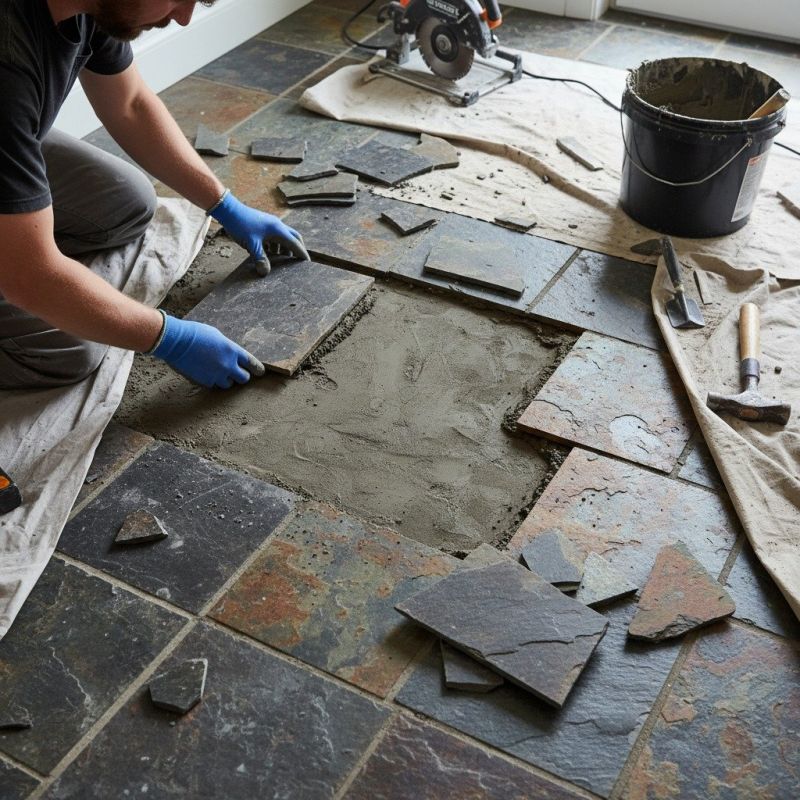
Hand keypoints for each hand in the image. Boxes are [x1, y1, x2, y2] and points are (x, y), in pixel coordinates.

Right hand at [149, 313, 264, 388]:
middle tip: (237, 373)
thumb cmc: (195, 333)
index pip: (252, 364)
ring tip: (219, 372)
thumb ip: (228, 348)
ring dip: (226, 379)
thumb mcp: (217, 336)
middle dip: (241, 376)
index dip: (257, 369)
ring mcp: (216, 375)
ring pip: (228, 384)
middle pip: (243, 378)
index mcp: (233, 350)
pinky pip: (214, 385)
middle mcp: (228, 365)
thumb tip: (231, 355)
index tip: (260, 372)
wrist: (176, 341)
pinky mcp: (205, 381)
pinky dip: (212, 381)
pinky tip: (207, 373)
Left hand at [209, 190, 309, 275]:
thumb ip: (260, 259)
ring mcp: (270, 224)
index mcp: (278, 229)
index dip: (302, 254)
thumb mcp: (251, 245)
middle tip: (298, 260)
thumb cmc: (241, 225)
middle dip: (297, 249)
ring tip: (282, 260)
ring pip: (284, 237)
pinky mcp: (263, 224)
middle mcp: (277, 225)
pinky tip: (268, 252)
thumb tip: (265, 273)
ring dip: (285, 247)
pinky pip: (274, 236)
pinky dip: (275, 245)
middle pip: (294, 237)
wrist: (228, 210)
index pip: (295, 243)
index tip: (307, 262)